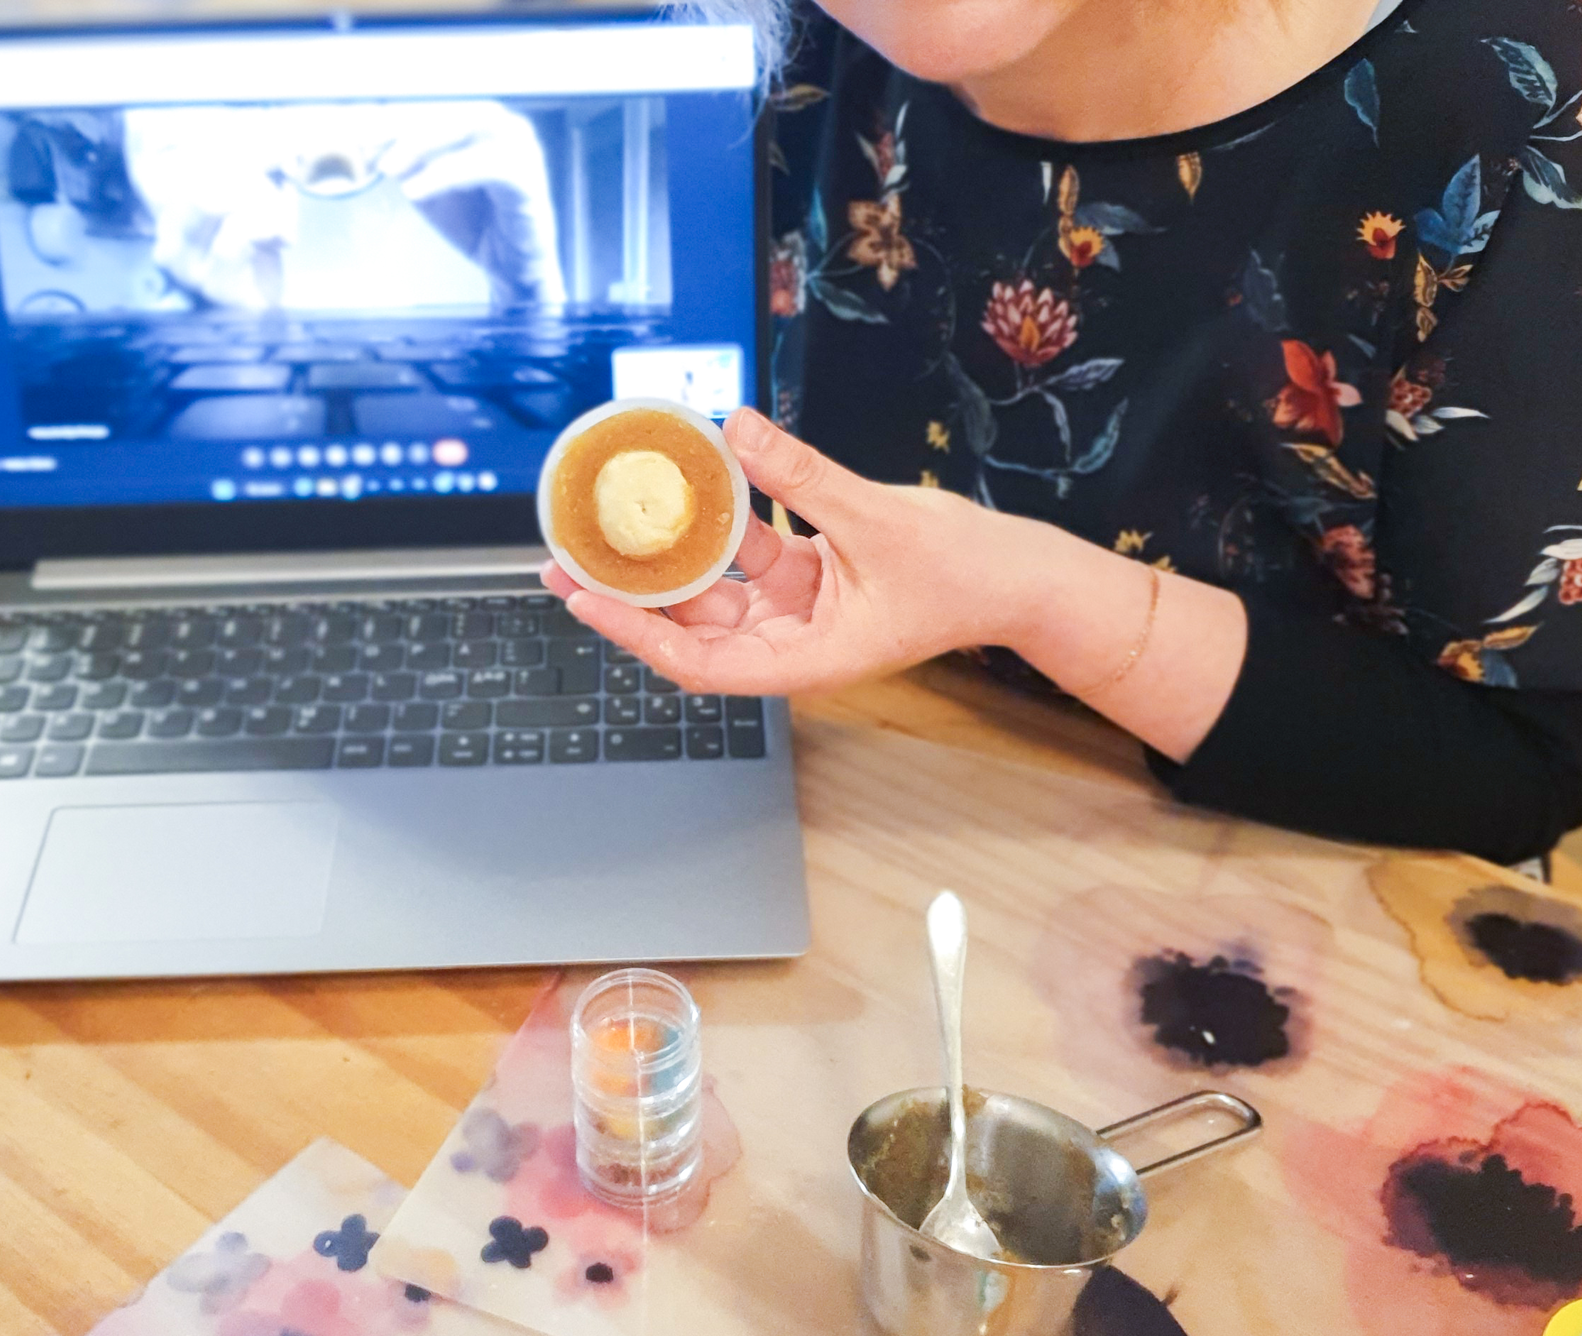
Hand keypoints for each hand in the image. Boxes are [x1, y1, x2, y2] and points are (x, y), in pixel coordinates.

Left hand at [541, 407, 1048, 695]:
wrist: (1016, 577)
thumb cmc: (965, 574)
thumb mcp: (877, 518)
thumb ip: (802, 476)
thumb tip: (738, 426)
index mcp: (807, 659)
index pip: (699, 663)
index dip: (635, 635)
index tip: (585, 599)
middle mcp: (792, 642)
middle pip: (690, 630)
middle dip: (629, 597)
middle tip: (565, 557)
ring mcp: (798, 611)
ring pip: (713, 590)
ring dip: (665, 560)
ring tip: (607, 524)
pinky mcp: (809, 576)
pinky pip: (747, 552)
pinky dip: (717, 523)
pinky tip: (683, 486)